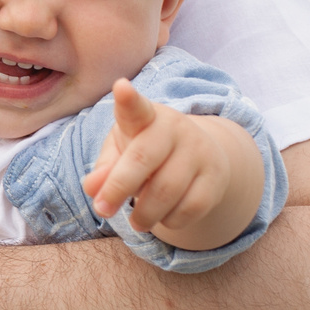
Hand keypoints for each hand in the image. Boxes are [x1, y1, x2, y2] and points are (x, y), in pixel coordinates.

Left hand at [85, 80, 261, 248]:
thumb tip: (93, 188)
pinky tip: (164, 218)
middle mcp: (175, 129)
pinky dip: (171, 220)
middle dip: (118, 188)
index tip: (121, 87)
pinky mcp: (216, 177)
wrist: (200, 157)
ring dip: (145, 213)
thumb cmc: (146, 152)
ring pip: (167, 190)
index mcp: (145, 118)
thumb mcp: (121, 153)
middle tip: (102, 211)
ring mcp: (199, 151)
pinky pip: (191, 207)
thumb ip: (104, 169)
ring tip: (135, 222)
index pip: (135, 108)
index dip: (128, 99)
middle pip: (143, 159)